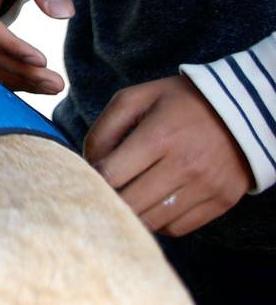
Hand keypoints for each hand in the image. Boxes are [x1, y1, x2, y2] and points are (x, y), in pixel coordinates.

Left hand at [86, 76, 253, 235]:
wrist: (240, 110)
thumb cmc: (177, 102)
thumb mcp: (135, 98)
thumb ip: (104, 128)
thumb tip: (87, 162)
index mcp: (159, 136)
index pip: (111, 175)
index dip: (92, 179)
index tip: (89, 175)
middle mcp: (184, 165)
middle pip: (130, 203)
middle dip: (109, 199)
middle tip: (105, 190)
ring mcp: (206, 187)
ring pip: (152, 221)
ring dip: (133, 213)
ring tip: (129, 195)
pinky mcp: (221, 201)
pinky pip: (177, 228)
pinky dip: (159, 222)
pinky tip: (154, 202)